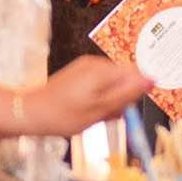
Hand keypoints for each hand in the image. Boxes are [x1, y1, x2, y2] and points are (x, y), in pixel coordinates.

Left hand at [18, 57, 150, 134]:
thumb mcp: (100, 110)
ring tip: (94, 116)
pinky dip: (98, 99)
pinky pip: (99, 85)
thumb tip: (151, 80)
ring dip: (109, 102)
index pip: (136, 74)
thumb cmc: (62, 115)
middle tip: (105, 116)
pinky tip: (87, 111)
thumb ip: (127, 94)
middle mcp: (95, 64)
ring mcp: (86, 68)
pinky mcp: (79, 74)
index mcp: (103, 70)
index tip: (123, 110)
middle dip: (120, 100)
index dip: (134, 95)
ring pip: (112, 85)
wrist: (30, 113)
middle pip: (124, 80)